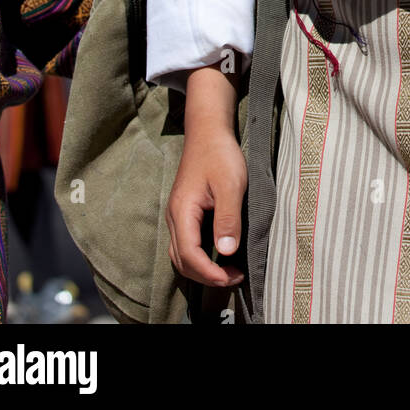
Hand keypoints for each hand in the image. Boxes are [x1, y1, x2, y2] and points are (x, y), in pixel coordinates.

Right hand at [165, 121, 246, 285]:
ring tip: (229, 271)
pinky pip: (186, 244)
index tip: (232, 277)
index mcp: (182, 211)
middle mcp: (175, 217)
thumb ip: (227, 218)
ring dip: (202, 269)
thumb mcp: (230, 185)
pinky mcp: (185, 212)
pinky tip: (219, 255)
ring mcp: (178, 215)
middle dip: (206, 276)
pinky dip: (200, 257)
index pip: (189, 255)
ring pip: (181, 255)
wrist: (208, 131)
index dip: (209, 273)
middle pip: (182, 261)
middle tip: (235, 277)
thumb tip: (226, 252)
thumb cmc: (219, 154)